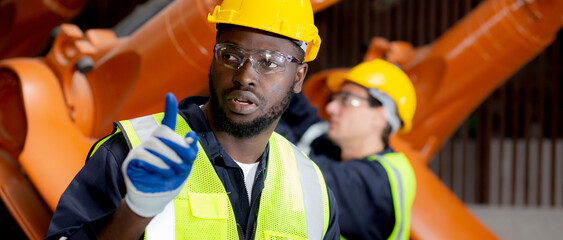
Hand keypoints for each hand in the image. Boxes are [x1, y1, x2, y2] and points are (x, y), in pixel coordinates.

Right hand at [122, 93, 198, 217]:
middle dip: (179, 147)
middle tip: (188, 162)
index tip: (170, 95)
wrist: (157, 197)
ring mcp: (140, 149)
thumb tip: (192, 135)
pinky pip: (145, 156)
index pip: (168, 122)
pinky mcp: (132, 161)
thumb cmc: (171, 178)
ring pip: (155, 144)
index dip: (170, 109)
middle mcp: (152, 141)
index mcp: (166, 141)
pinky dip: (158, 164)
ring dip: (170, 158)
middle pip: (164, 133)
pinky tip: (164, 172)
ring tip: (175, 170)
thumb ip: (190, 150)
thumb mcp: (185, 165)